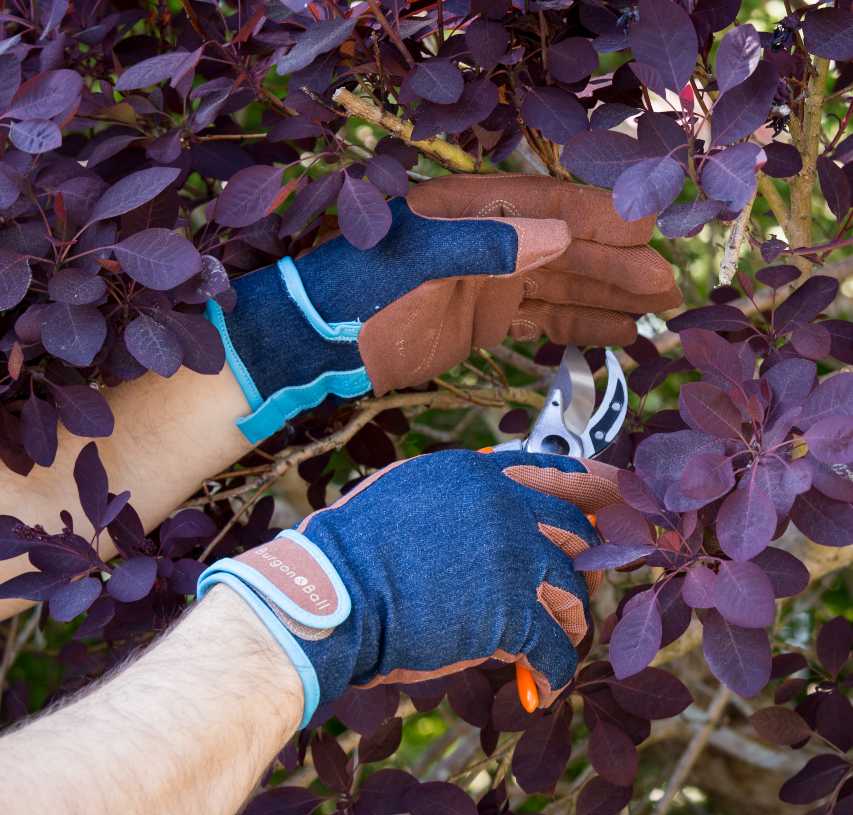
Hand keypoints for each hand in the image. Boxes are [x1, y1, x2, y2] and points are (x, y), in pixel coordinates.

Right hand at [197, 450, 621, 726]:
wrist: (327, 596)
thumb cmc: (350, 551)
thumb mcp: (406, 495)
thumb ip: (457, 497)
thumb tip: (488, 508)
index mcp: (477, 474)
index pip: (557, 474)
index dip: (596, 489)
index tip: (622, 500)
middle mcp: (504, 507)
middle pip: (577, 534)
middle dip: (586, 567)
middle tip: (581, 593)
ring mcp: (511, 558)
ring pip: (573, 593)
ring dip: (566, 626)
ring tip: (546, 650)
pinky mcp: (510, 614)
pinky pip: (554, 648)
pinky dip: (551, 674)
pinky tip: (538, 690)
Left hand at [211, 174, 678, 441]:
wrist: (314, 347)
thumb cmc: (354, 296)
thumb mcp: (415, 264)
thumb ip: (485, 247)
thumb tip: (561, 235)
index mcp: (474, 211)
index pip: (552, 210)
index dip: (605, 223)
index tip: (653, 239)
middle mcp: (490, 241)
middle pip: (569, 251)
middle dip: (619, 270)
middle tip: (669, 292)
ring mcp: (490, 284)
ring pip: (562, 289)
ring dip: (608, 301)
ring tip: (655, 317)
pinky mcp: (484, 323)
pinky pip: (542, 322)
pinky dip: (578, 330)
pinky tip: (613, 337)